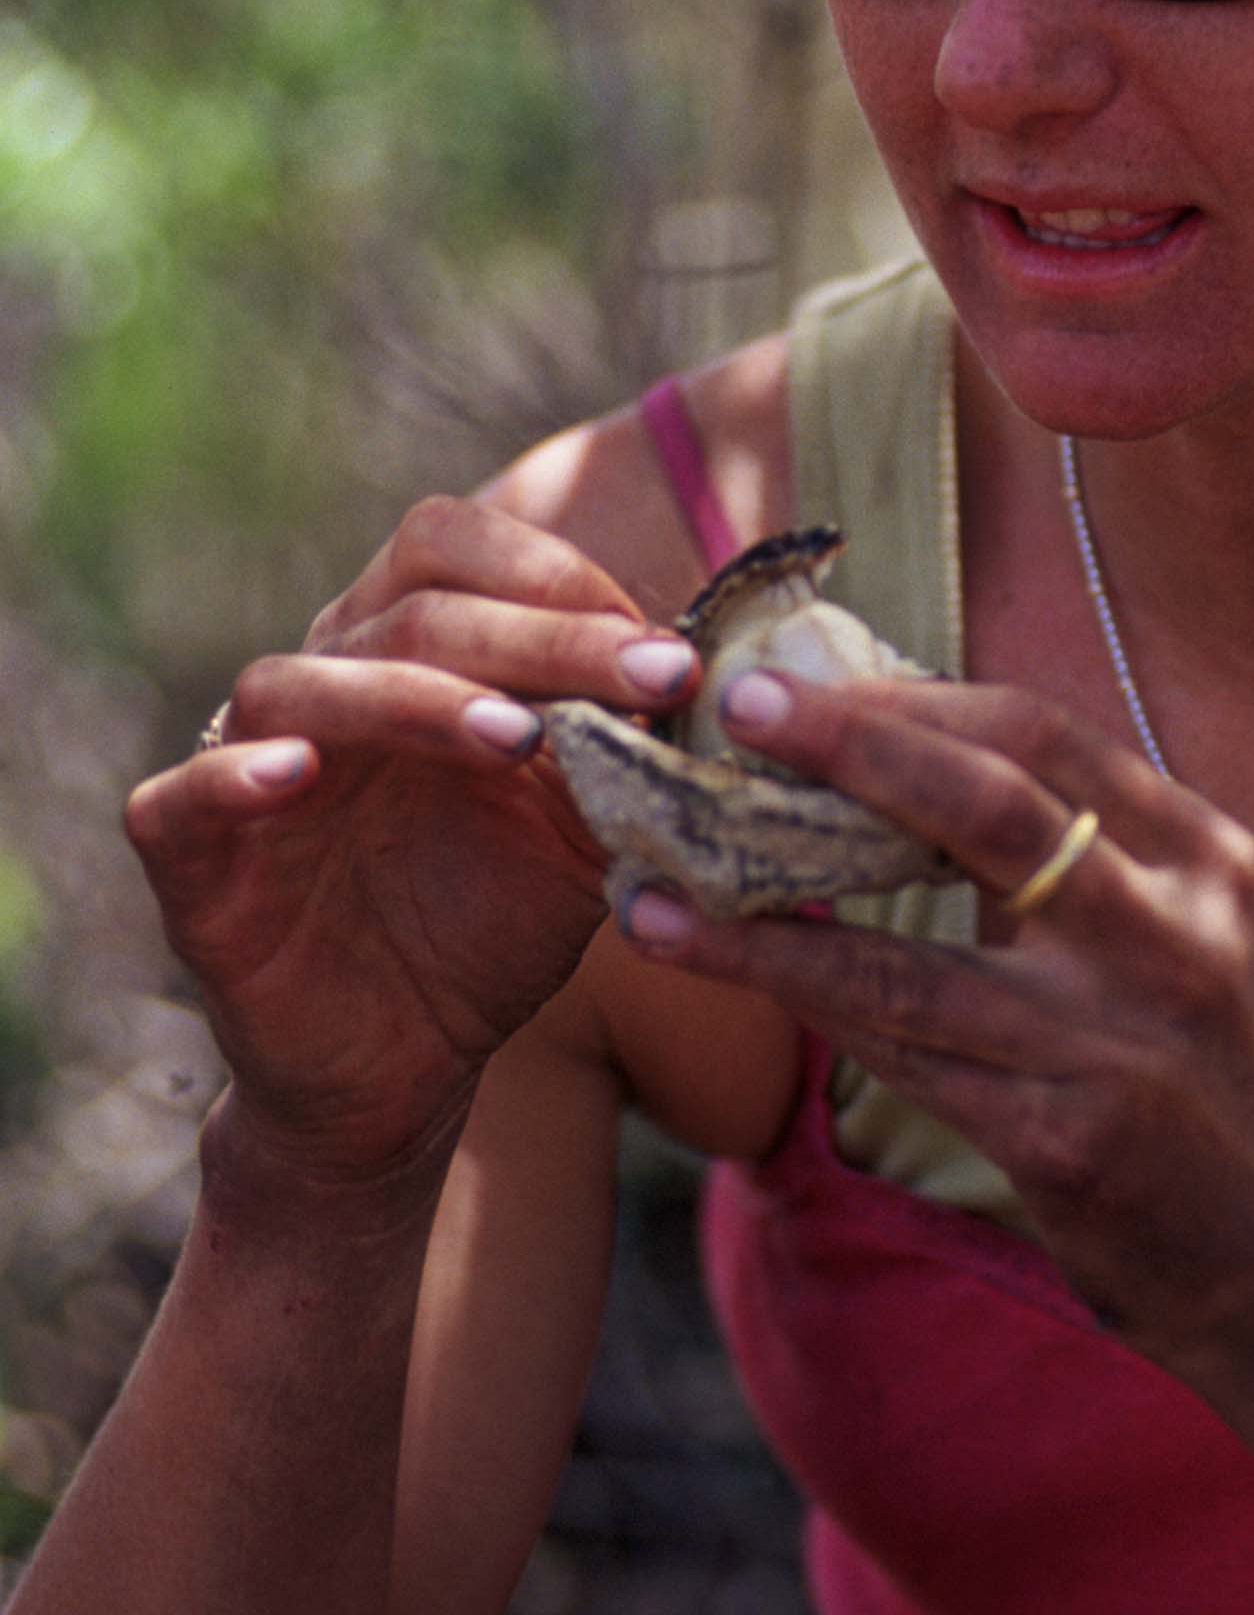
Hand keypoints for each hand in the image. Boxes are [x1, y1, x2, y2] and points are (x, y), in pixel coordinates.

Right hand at [126, 498, 704, 1183]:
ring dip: (413, 696)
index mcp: (408, 649)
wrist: (406, 1064)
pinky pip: (181, 796)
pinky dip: (235, 776)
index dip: (561, 579)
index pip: (458, 550)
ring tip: (516, 736)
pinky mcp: (190, 859)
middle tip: (651, 676)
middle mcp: (326, 682)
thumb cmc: (492, 920)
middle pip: (411, 608)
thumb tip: (710, 678)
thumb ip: (624, 751)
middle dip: (542, 636)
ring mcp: (246, 761)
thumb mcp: (580, 830)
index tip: (665, 652)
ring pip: (298, 683)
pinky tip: (301, 777)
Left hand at [613, 670, 1253, 1385]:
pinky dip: (812, 1010)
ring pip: (914, 958)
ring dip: (768, 923)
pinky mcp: (1070, 1143)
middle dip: (855, 745)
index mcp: (1204, 858)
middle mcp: (1174, 935)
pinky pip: (906, 1061)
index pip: (1044, 734)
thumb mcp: (1185, 940)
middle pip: (994, 804)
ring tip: (656, 886)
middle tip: (738, 712)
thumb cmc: (1213, 1084)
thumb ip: (1080, 857)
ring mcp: (1121, 1042)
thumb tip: (903, 752)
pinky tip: (731, 975)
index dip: (911, 697)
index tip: (802, 681)